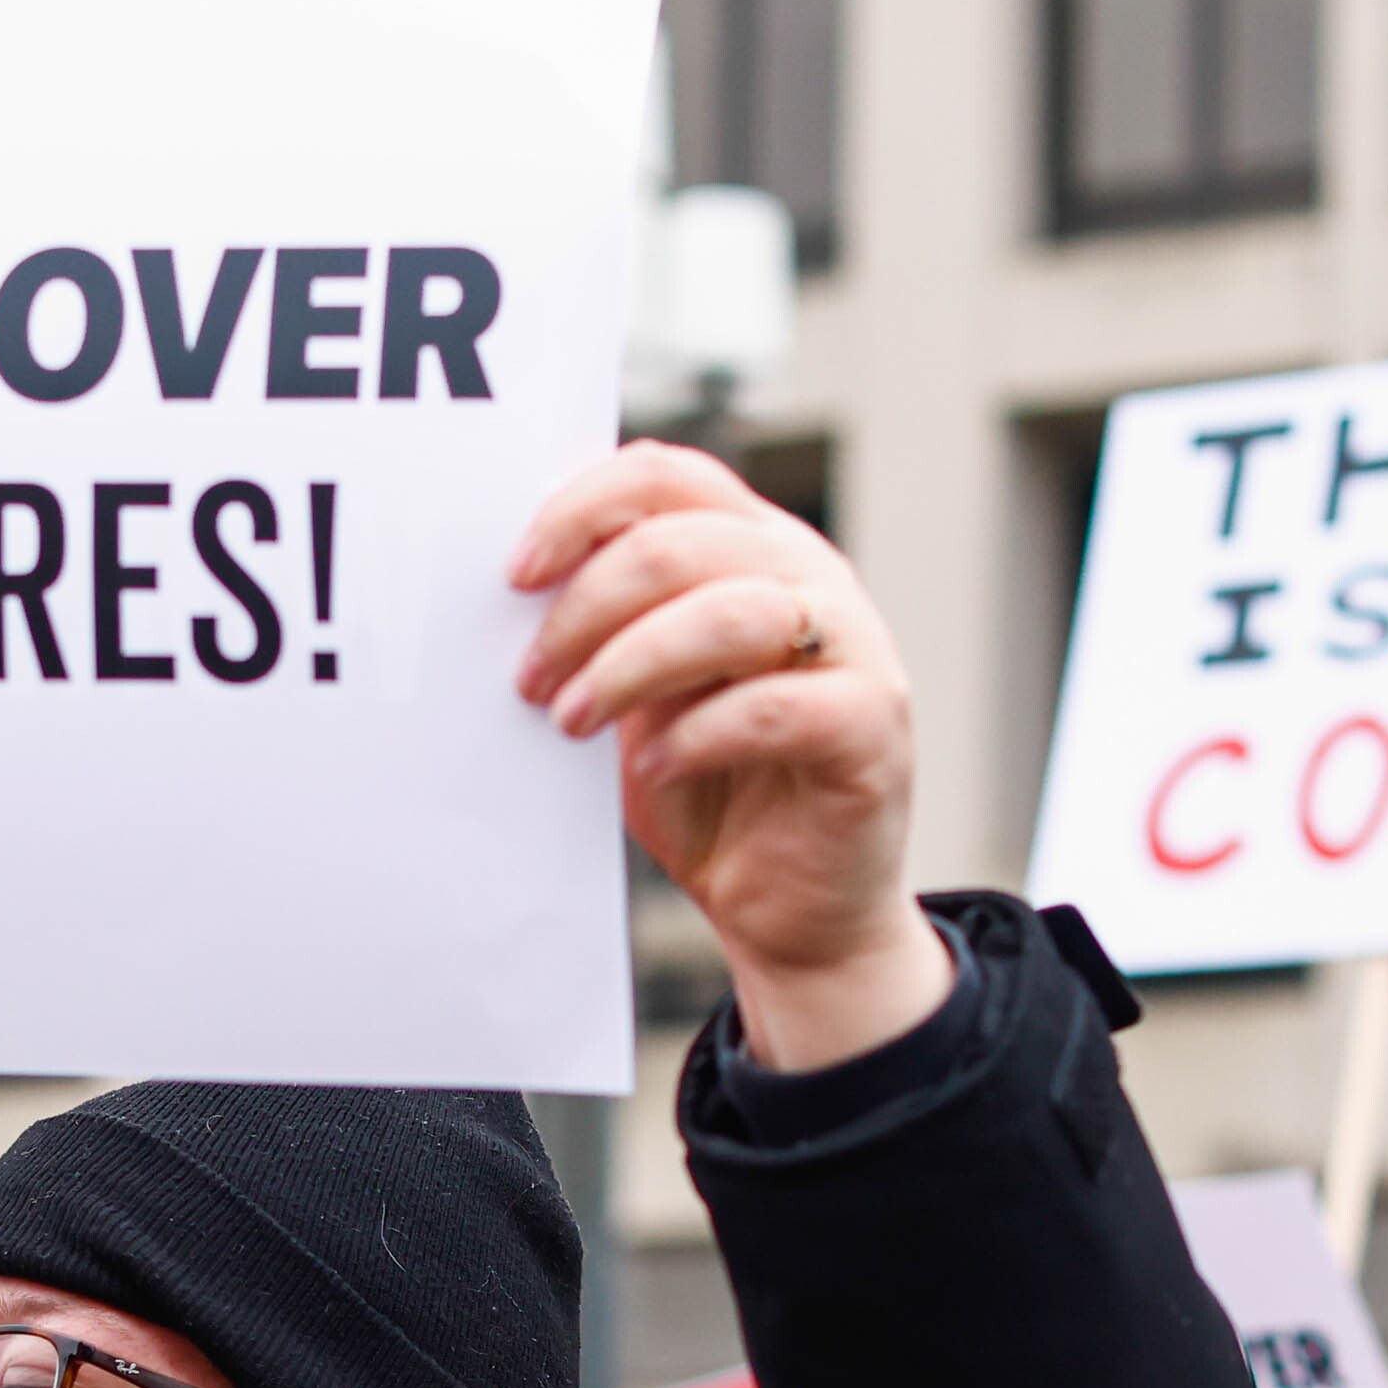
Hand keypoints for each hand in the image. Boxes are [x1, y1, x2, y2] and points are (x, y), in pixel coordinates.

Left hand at [511, 444, 953, 1070]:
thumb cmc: (711, 792)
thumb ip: (611, 630)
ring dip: (629, 665)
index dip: (582, 509)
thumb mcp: (641, 696)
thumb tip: (525, 585)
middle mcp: (811, 577)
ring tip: (574, 721)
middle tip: (531, 679)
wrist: (794, 911)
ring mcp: (854, 647)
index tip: (516, 577)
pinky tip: (655, 768)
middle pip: (682, 541)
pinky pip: (773, 707)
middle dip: (586, 608)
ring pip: (728, 612)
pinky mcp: (872, 725)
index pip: (668, 476)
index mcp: (754, 547)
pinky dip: (694, 735)